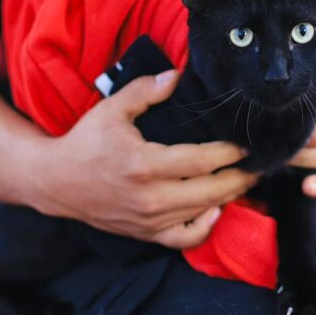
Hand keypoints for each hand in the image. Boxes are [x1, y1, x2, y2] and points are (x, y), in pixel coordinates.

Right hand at [30, 70, 256, 248]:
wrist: (56, 181)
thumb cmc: (86, 142)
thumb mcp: (112, 109)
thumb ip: (146, 91)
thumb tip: (178, 75)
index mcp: (144, 165)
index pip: (202, 161)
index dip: (230, 153)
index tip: (247, 144)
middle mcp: (150, 197)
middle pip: (211, 191)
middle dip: (241, 177)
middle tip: (259, 165)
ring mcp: (149, 220)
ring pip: (203, 213)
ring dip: (229, 197)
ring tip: (245, 180)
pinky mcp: (145, 234)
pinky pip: (184, 238)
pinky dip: (205, 227)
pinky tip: (216, 209)